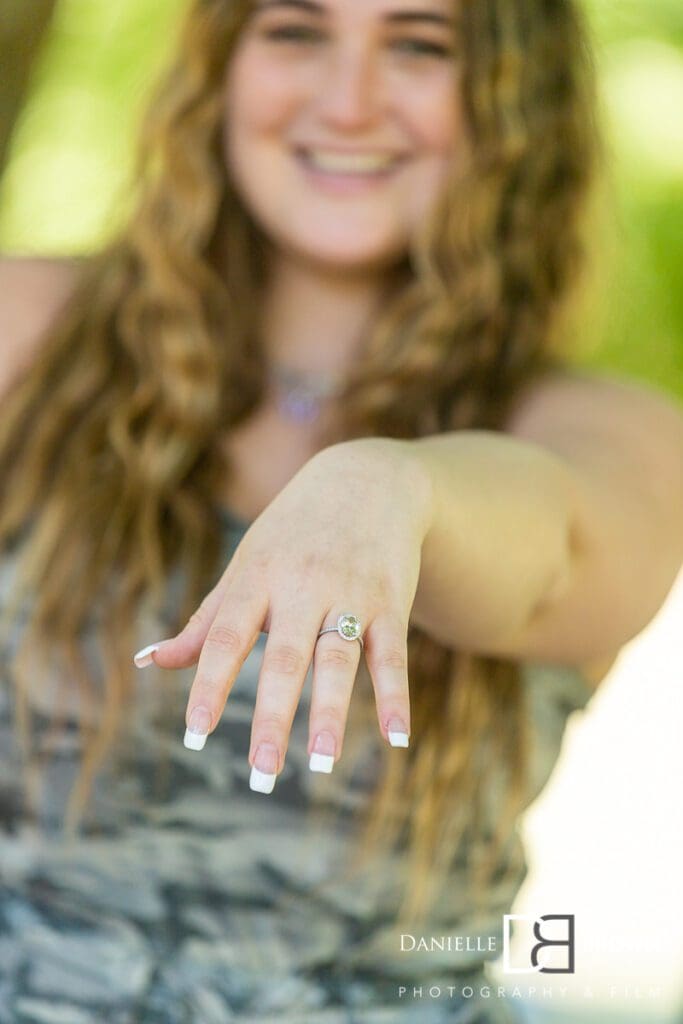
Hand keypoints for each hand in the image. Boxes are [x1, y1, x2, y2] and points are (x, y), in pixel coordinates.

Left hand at [133, 437, 433, 793]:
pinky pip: (391, 653)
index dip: (208, 685)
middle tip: (261, 774)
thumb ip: (205, 620)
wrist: (367, 480)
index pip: (226, 638)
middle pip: (283, 658)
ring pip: (337, 660)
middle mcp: (301, 586)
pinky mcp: (390, 600)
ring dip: (330, 713)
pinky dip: (396, 696)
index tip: (194, 736)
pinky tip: (396, 738)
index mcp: (256, 578)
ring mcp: (348, 594)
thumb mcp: (246, 565)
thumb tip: (151, 663)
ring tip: (321, 764)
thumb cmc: (293, 532)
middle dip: (271, 717)